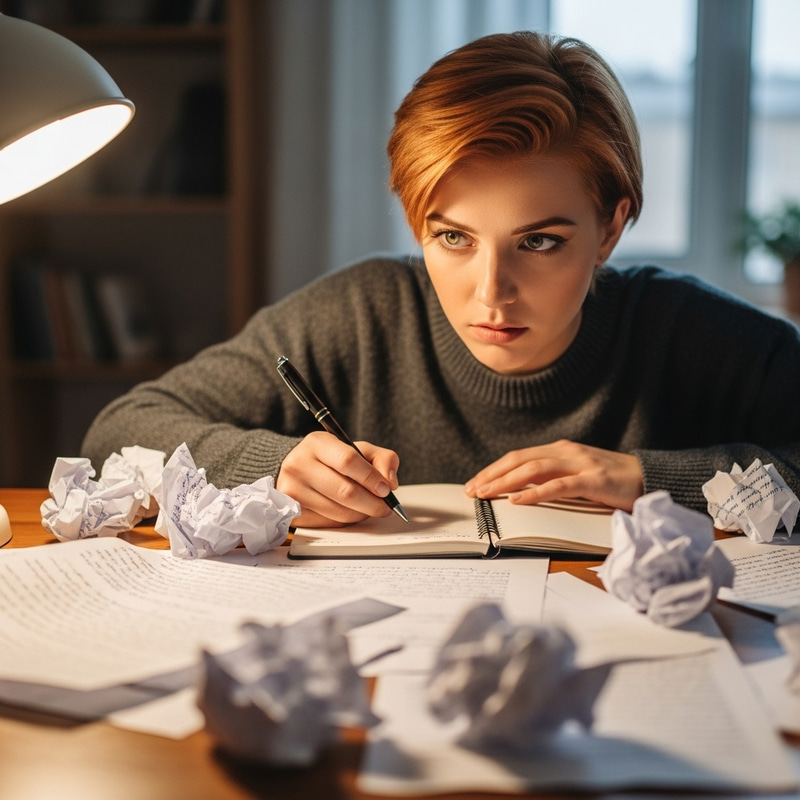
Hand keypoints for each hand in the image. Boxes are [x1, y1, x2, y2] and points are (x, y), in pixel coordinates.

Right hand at [276, 431, 400, 526]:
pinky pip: (329, 523)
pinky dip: (346, 521)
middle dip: (372, 503)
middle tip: (385, 507)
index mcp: (317, 443)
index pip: (347, 461)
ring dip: (361, 514)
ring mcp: (293, 490)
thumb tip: (390, 483)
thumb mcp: (360, 449)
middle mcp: (299, 465)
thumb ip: (383, 459)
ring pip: (338, 511)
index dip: (370, 478)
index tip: (386, 489)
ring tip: (368, 507)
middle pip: (344, 491)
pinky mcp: (293, 512)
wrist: (300, 469)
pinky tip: (349, 511)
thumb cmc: (334, 459)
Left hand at [464, 439, 643, 511]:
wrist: (651, 478)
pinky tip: (519, 500)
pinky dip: (536, 493)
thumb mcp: (577, 476)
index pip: (518, 457)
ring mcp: (580, 464)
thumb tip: (520, 490)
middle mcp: (566, 452)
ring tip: (487, 494)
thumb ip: (552, 478)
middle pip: (519, 461)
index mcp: (560, 450)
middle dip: (492, 475)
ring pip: (534, 470)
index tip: (475, 483)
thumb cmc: (612, 481)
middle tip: (471, 490)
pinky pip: (559, 486)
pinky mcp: (594, 480)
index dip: (494, 469)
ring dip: (506, 483)